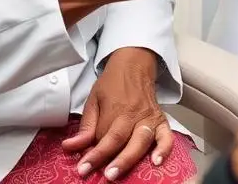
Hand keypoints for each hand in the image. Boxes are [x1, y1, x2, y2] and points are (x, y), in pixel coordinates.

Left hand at [62, 47, 171, 179]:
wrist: (134, 65)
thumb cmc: (112, 83)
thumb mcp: (93, 100)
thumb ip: (86, 126)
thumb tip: (71, 147)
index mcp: (116, 108)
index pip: (104, 136)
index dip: (94, 154)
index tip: (83, 168)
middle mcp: (134, 114)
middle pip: (123, 140)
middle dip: (112, 160)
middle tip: (102, 175)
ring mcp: (150, 117)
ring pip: (142, 141)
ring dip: (130, 159)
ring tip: (119, 174)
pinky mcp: (161, 120)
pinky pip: (167, 136)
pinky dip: (164, 149)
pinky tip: (157, 162)